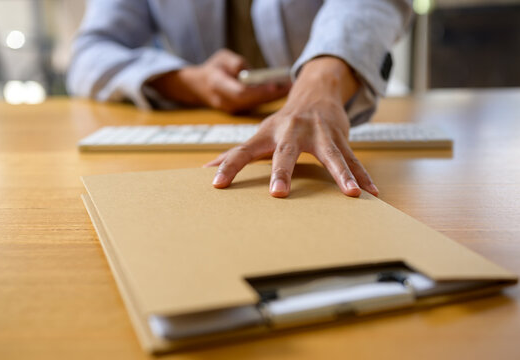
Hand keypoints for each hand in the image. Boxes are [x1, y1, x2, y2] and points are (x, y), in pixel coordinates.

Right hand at [150, 49, 289, 112]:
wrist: (198, 86)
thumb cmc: (214, 68)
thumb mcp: (222, 57)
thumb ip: (237, 64)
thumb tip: (253, 74)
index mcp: (217, 84)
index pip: (240, 92)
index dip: (258, 91)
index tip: (274, 85)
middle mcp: (224, 101)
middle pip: (252, 101)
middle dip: (272, 94)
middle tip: (290, 85)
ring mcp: (231, 109)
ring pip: (255, 105)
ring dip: (272, 97)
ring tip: (289, 87)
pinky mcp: (238, 111)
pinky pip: (255, 106)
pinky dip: (267, 99)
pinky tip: (281, 92)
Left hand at [204, 57, 378, 197]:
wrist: (314, 92)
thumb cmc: (281, 123)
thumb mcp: (258, 135)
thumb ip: (234, 154)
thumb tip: (204, 170)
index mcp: (267, 134)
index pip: (241, 151)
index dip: (228, 166)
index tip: (216, 184)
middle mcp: (291, 132)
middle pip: (285, 153)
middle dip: (282, 172)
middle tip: (278, 193)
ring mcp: (318, 133)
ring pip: (331, 155)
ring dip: (342, 174)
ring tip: (352, 193)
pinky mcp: (339, 137)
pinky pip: (353, 158)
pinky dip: (363, 175)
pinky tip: (373, 192)